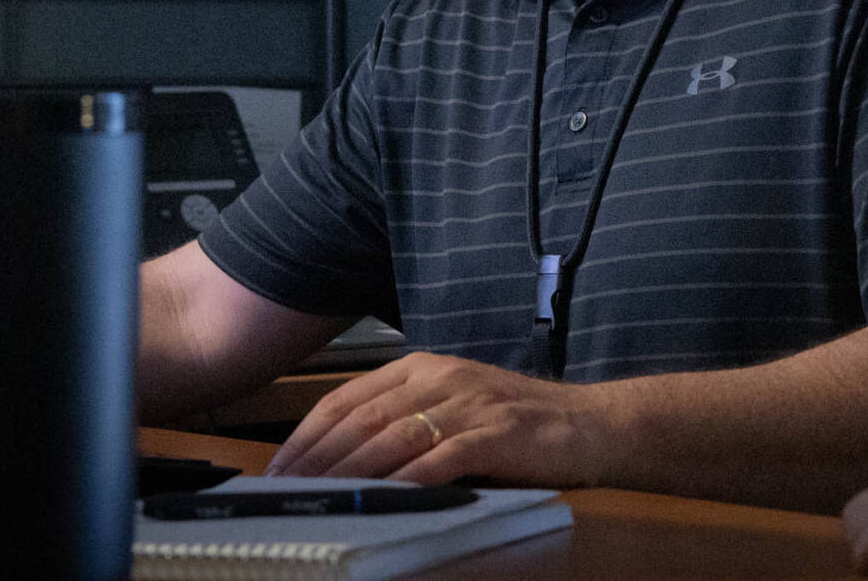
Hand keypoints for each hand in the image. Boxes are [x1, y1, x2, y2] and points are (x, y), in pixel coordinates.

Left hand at [265, 352, 622, 486]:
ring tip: (317, 502)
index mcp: (423, 366)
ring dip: (347, 474)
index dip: (306, 435)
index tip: (277, 469)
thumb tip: (341, 459)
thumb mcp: (453, 407)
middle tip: (284, 493)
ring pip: (391, 439)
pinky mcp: (494, 433)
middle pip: (361, 419)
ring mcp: (468, 403)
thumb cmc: (517, 424)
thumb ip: (405, 422)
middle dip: (315, 460)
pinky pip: (437, 461)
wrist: (590, 424)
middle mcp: (441, 377)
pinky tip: (379, 501)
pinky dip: (403, 483)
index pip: (347, 398)